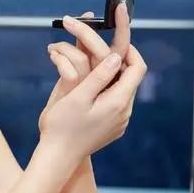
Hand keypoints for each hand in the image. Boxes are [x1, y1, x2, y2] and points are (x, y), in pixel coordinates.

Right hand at [38, 5, 146, 159]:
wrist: (57, 157)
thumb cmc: (62, 127)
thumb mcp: (77, 98)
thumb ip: (98, 77)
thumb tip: (116, 57)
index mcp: (117, 102)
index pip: (136, 67)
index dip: (130, 48)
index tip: (115, 35)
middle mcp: (123, 111)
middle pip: (129, 76)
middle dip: (116, 56)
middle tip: (101, 42)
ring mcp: (119, 120)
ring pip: (120, 86)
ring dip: (108, 70)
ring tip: (88, 57)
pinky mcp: (111, 126)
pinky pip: (113, 99)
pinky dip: (104, 84)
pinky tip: (87, 81)